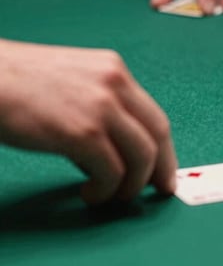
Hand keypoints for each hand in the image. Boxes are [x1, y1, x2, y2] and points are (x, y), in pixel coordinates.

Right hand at [0, 40, 177, 204]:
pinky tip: (89, 194)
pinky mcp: (84, 132)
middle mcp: (115, 83)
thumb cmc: (13, 85)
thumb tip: (112, 152)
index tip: (164, 170)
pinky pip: (113, 172)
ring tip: (111, 196)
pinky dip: (106, 190)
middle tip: (158, 190)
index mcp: (113, 69)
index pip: (153, 114)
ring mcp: (102, 107)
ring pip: (143, 156)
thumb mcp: (70, 84)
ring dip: (131, 184)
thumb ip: (97, 108)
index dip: (164, 147)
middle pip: (158, 134)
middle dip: (161, 168)